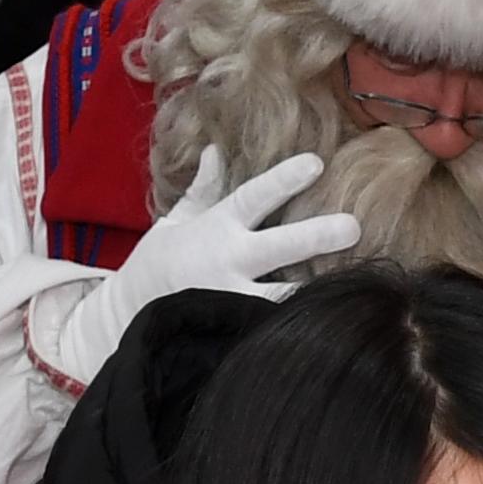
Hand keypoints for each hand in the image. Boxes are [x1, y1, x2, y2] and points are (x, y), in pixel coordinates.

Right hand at [47, 148, 360, 383]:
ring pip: (281, 298)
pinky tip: (333, 329)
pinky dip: (296, 329)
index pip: (253, 198)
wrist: (125, 319)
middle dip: (317, 235)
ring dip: (315, 292)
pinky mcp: (232, 334)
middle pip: (279, 247)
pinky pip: (269, 331)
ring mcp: (231, 302)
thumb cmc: (157, 266)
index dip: (283, 180)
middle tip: (354, 226)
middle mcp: (227, 263)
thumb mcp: (175, 223)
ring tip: (357, 287)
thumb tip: (218, 149)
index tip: (316, 162)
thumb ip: (203, 190)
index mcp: (216, 229)